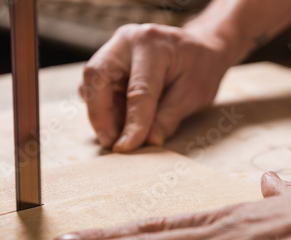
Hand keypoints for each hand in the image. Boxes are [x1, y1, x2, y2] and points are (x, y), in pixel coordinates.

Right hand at [79, 23, 230, 151]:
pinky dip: (102, 108)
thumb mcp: (193, 94)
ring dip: (100, 114)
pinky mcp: (108, 62)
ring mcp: (114, 49)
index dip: (133, 121)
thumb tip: (147, 142)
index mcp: (153, 44)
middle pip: (97, 76)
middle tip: (111, 143)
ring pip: (91, 82)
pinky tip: (118, 122)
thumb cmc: (200, 69)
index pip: (138, 89)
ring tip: (117, 136)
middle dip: (100, 114)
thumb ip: (168, 118)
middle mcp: (127, 41)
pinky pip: (94, 86)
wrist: (199, 50)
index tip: (128, 147)